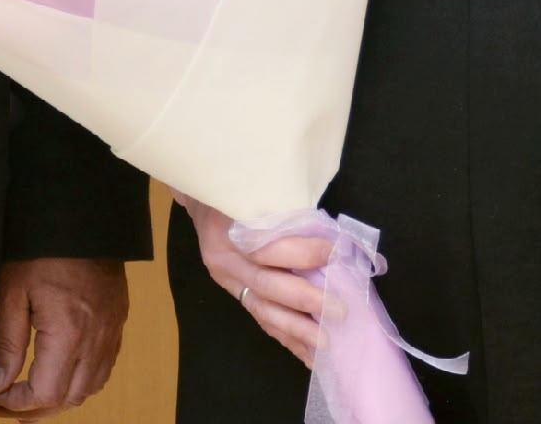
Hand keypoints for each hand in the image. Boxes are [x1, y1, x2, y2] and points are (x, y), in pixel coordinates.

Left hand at [0, 256, 127, 415]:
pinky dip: (83, 379)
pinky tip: (62, 371)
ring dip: (62, 398)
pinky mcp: (118, 320)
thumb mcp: (12, 292)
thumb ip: (7, 344)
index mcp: (68, 333)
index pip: (45, 394)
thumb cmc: (43, 248)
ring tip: (33, 394)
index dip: (18, 404)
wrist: (83, 215)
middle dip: (36, 410)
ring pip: (91, 387)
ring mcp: (112, 330)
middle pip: (70, 399)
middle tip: (8, 405)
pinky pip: (105, 366)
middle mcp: (96, 337)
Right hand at [178, 192, 331, 367]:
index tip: (335, 253)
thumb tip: (332, 235)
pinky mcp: (231, 292)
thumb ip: (285, 213)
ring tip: (325, 343)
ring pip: (262, 310)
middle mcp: (224, 259)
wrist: (201, 199)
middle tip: (339, 311)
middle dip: (305, 301)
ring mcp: (225, 280)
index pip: (267, 248)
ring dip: (296, 330)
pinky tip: (306, 352)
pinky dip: (285, 336)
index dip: (302, 253)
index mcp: (229, 229)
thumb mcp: (256, 191)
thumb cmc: (237, 190)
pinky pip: (259, 318)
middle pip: (266, 286)